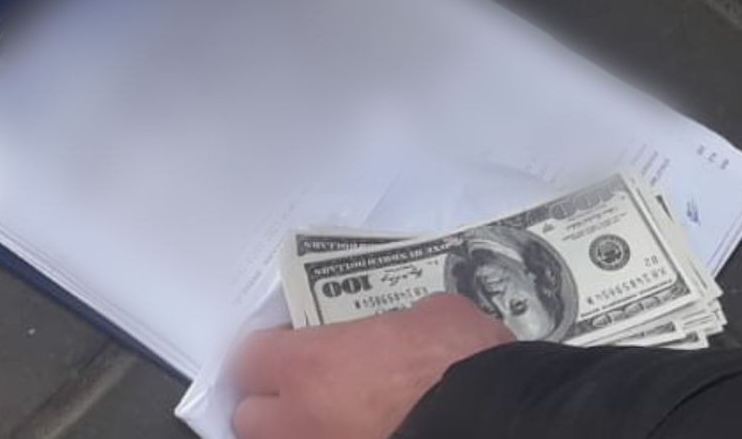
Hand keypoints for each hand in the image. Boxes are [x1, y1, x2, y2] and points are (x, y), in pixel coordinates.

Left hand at [230, 295, 512, 438]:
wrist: (495, 420)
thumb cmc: (460, 359)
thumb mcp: (430, 314)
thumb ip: (394, 323)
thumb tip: (402, 331)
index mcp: (310, 365)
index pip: (246, 359)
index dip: (267, 353)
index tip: (290, 346)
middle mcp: (301, 421)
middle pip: (249, 418)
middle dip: (272, 405)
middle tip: (306, 391)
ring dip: (300, 430)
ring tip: (334, 418)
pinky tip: (367, 430)